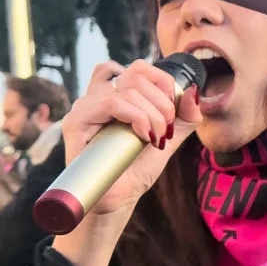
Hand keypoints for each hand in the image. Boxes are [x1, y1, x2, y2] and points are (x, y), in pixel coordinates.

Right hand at [60, 59, 202, 215]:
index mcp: (116, 93)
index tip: (172, 112)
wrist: (118, 198)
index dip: (163, 82)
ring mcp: (84, 106)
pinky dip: (136, 117)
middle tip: (164, 129)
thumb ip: (184, 115)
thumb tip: (192, 90)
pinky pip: (113, 103)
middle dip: (162, 101)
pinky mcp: (75, 121)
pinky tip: (142, 136)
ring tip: (155, 138)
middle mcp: (97, 95)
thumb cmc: (137, 167)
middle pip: (137, 73)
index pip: (140, 67)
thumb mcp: (168, 136)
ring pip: (129, 90)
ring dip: (152, 115)